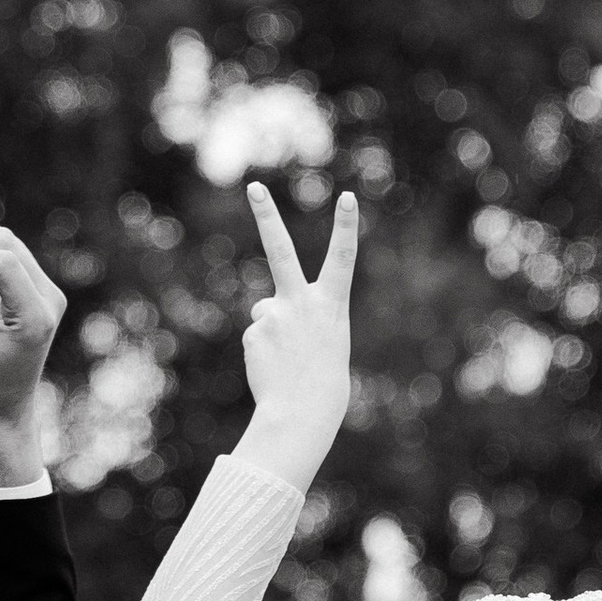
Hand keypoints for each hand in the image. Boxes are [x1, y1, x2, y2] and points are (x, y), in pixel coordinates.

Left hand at [236, 182, 358, 491]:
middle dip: (267, 215)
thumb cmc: (324, 382)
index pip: (343, 258)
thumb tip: (262, 311)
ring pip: (266, 312)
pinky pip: (256, 335)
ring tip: (286, 361)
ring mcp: (274, 314)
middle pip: (281, 249)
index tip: (347, 196)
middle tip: (253, 186)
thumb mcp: (325, 341)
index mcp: (332, 304)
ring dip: (273, 333)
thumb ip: (299, 316)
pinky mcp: (254, 331)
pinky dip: (262, 351)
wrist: (302, 414)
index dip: (347, 227)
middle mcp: (302, 301)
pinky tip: (273, 368)